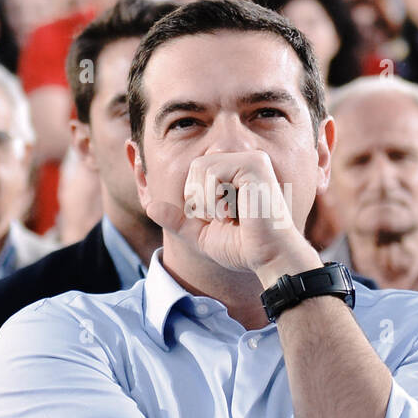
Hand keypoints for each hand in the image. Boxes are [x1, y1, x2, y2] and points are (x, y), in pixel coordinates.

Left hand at [145, 150, 320, 286]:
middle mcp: (245, 160)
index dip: (196, 199)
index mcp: (235, 171)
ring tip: (229, 215)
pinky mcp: (254, 164)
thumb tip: (150, 208)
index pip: (195, 171)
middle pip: (195, 166)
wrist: (268, 258)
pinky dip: (215, 198)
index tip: (219, 218)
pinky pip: (212, 172)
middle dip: (199, 198)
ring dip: (207, 200)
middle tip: (223, 218)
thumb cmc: (242, 246)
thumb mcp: (201, 233)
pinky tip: (234, 212)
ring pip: (201, 167)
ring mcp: (251, 159)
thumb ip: (177, 220)